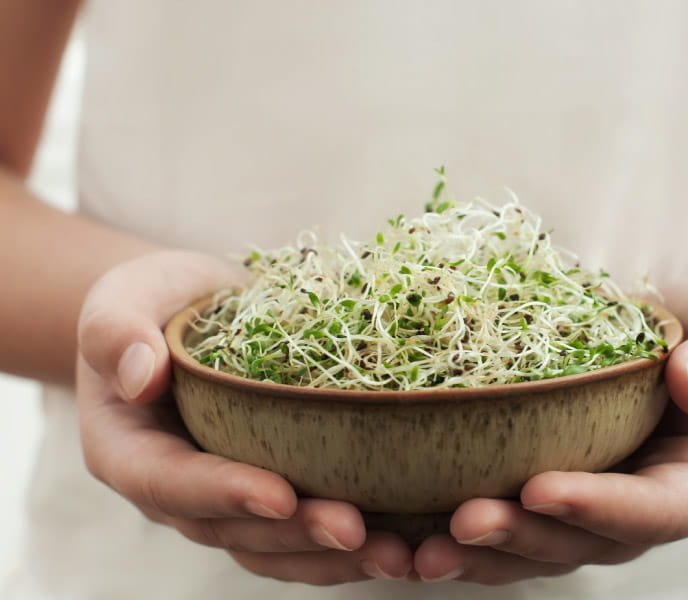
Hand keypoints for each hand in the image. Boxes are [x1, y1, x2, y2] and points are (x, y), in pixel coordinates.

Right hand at [77, 250, 411, 583]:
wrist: (194, 310)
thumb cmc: (156, 300)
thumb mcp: (124, 297)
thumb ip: (117, 330)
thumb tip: (140, 374)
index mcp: (130, 451)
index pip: (170, 483)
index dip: (223, 493)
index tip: (280, 492)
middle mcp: (178, 489)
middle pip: (232, 529)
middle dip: (295, 535)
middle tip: (355, 530)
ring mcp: (226, 494)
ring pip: (274, 545)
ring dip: (332, 557)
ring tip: (395, 554)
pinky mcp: (270, 484)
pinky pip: (302, 528)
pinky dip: (348, 543)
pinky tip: (402, 540)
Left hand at [413, 278, 687, 583]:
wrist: (682, 342)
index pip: (655, 510)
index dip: (599, 506)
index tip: (541, 488)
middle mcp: (641, 510)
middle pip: (581, 543)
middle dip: (521, 537)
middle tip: (463, 523)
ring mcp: (592, 507)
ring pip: (534, 548)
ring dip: (475, 555)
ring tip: (414, 552)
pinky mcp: (549, 491)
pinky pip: (508, 520)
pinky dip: (454, 530)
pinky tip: (402, 531)